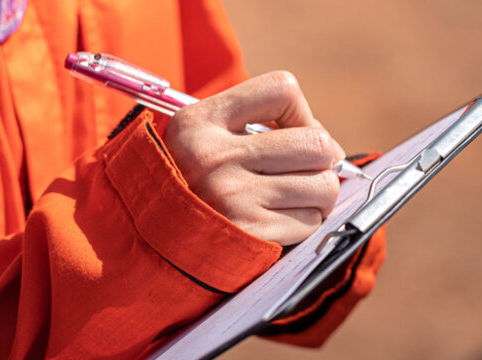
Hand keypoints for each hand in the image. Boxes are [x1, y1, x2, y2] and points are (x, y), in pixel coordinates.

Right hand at [164, 71, 344, 245]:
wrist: (150, 246)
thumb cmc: (190, 189)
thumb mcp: (200, 142)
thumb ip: (256, 130)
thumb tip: (332, 149)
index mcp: (199, 121)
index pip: (282, 90)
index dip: (302, 113)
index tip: (295, 133)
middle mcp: (214, 156)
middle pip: (316, 143)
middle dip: (322, 163)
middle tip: (306, 175)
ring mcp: (231, 196)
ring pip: (323, 186)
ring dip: (317, 197)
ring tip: (291, 201)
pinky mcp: (248, 233)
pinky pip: (309, 221)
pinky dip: (303, 224)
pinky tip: (277, 225)